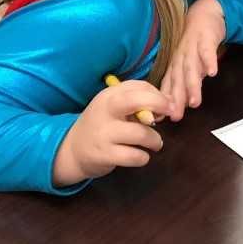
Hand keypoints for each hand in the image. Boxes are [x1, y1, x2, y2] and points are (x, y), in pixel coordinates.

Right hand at [52, 78, 173, 186]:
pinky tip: (140, 156)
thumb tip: (168, 104)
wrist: (73, 150)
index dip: (159, 96)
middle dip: (159, 104)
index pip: (140, 86)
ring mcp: (104, 133)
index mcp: (109, 95)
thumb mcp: (114, 108)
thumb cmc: (102, 126)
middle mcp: (105, 110)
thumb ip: (138, 104)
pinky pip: (135, 156)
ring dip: (155, 140)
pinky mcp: (104, 155)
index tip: (166, 107)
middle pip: (138, 100)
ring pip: (142, 134)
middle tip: (169, 115)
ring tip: (155, 143)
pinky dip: (143, 157)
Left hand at [161, 0, 226, 115]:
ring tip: (195, 103)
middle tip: (176, 117)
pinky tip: (212, 73)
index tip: (161, 120)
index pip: (168, 86)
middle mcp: (180, 58)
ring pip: (191, 69)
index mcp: (174, 65)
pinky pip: (207, 51)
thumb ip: (184, 81)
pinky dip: (209, 61)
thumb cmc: (194, 42)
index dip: (164, 103)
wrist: (204, 13)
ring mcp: (191, 48)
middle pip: (178, 81)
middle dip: (176, 100)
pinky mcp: (205, 39)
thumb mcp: (187, 62)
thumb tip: (178, 105)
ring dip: (192, 86)